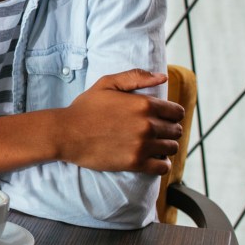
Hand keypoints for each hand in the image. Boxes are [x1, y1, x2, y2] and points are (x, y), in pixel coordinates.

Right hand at [58, 69, 184, 174]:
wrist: (66, 133)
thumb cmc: (86, 108)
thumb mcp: (107, 84)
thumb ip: (136, 77)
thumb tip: (163, 77)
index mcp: (144, 104)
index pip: (177, 112)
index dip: (173, 115)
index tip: (164, 118)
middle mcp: (147, 125)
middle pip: (176, 131)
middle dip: (169, 130)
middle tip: (157, 132)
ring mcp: (142, 145)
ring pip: (172, 148)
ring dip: (165, 147)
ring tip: (153, 145)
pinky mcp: (135, 163)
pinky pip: (163, 167)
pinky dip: (162, 164)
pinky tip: (152, 159)